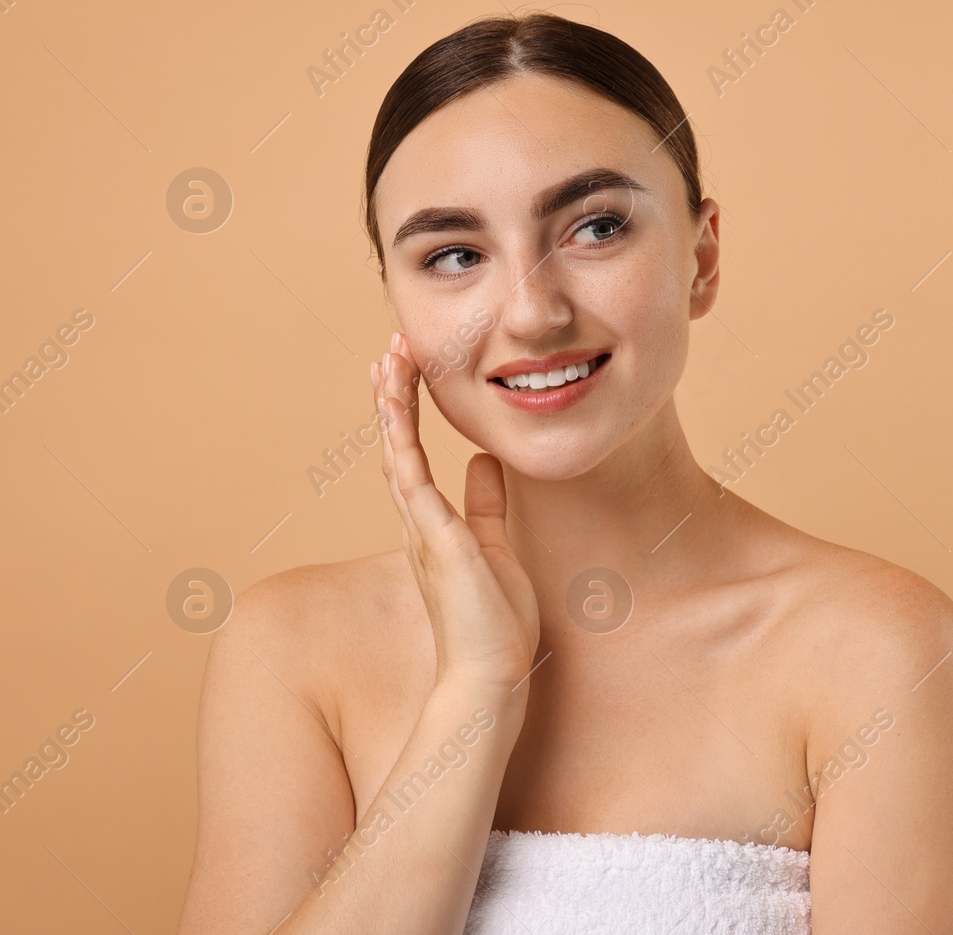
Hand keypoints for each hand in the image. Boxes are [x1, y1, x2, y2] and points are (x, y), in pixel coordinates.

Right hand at [373, 333, 539, 692]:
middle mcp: (417, 522)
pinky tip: (396, 403)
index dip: (408, 411)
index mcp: (432, 524)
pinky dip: (401, 437)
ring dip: (393, 404)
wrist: (490, 674)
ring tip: (388, 358)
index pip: (413, 455)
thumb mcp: (495, 545)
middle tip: (391, 348)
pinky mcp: (434, 536)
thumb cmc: (494, 622)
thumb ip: (485, 503)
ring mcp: (421, 528)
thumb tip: (486, 461)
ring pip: (397, 452)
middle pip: (396, 445)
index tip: (407, 369)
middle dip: (394, 395)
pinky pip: (410, 476)